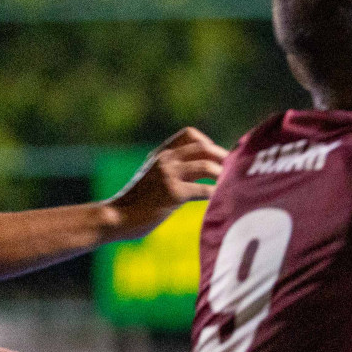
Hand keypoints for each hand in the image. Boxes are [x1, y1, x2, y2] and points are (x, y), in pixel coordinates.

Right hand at [106, 128, 227, 241]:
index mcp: (160, 155)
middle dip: (223, 157)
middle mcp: (165, 160)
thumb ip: (170, 171)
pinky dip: (217, 194)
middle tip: (236, 170)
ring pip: (206, 165)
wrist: (115, 217)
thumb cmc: (135, 203)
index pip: (189, 134)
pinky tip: (221, 201)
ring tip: (232, 185)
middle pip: (204, 147)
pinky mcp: (173, 193)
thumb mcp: (150, 178)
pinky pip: (204, 190)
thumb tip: (200, 171)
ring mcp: (168, 175)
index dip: (208, 143)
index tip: (216, 157)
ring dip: (224, 175)